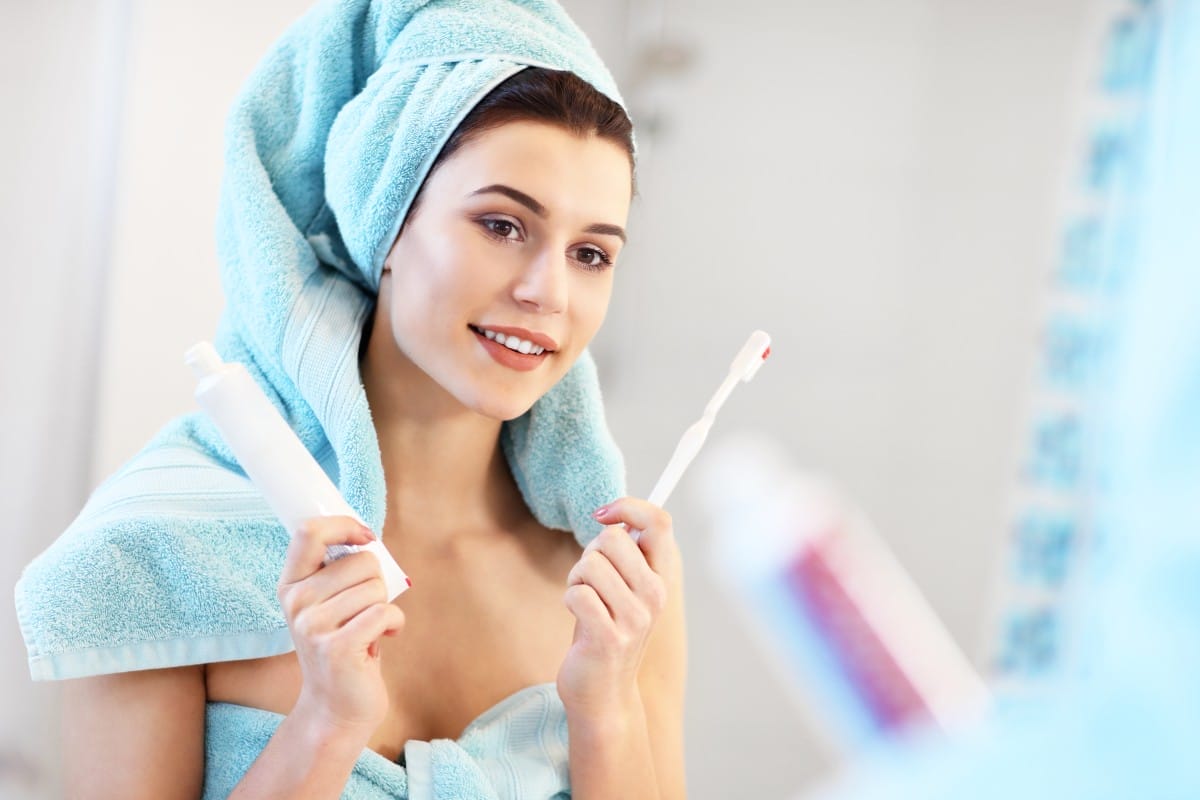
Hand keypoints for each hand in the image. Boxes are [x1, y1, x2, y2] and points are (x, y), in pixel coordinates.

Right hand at [276, 517, 404, 736]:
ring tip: (369, 628)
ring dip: (384, 606)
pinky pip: (384, 613)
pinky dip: (395, 624)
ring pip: (376, 587)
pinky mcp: (336, 648)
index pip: (309, 532)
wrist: (335, 706)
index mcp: (291, 585)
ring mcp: (313, 627)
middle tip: (365, 609)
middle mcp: (296, 603)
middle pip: (361, 561)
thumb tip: (367, 536)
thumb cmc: (343, 645)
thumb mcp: (329, 604)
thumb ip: (339, 571)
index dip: (345, 525)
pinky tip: (386, 638)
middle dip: (377, 582)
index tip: (366, 537)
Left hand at [557, 497, 681, 716]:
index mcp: (661, 578)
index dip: (628, 507)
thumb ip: (626, 556)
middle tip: (590, 579)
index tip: (603, 514)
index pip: (659, 522)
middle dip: (589, 553)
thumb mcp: (624, 590)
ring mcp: (634, 618)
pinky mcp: (609, 637)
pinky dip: (569, 600)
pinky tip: (578, 618)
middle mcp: (654, 595)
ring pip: (590, 564)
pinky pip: (577, 593)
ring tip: (584, 601)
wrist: (603, 693)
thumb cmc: (605, 631)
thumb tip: (617, 514)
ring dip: (576, 578)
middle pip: (612, 538)